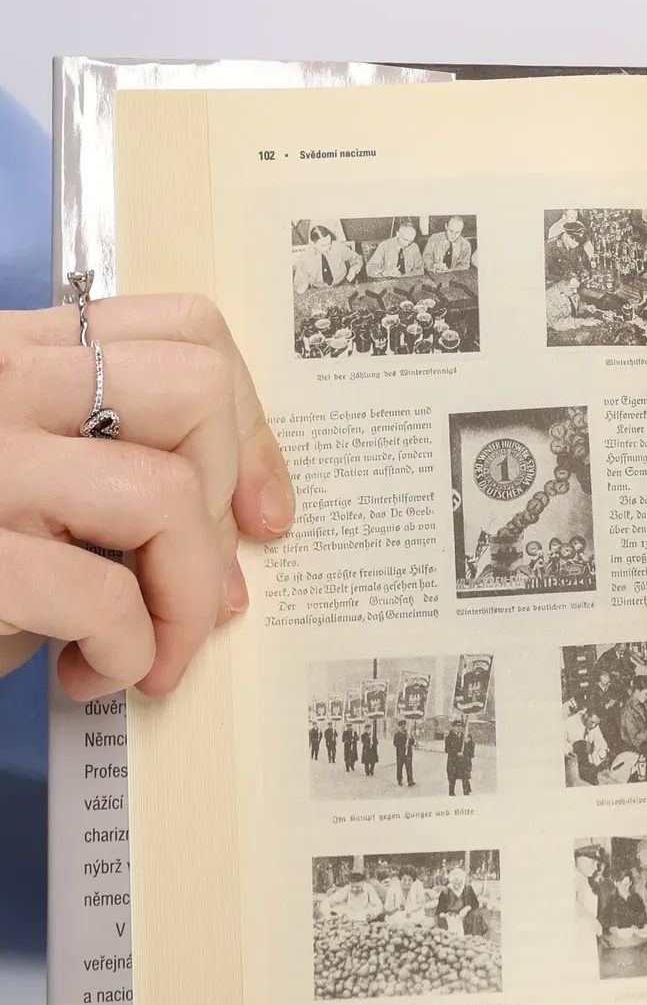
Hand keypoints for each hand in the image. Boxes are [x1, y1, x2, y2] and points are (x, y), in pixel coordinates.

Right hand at [0, 294, 294, 699]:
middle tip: (200, 586)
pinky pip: (100, 595)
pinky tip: (94, 674)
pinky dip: (127, 649)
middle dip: (225, 501)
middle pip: (194, 391)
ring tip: (150, 649)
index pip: (183, 329)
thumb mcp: (34, 482)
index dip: (249, 420)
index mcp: (15, 352)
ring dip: (184, 595)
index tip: (263, 507)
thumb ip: (119, 465)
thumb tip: (249, 523)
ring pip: (164, 491)